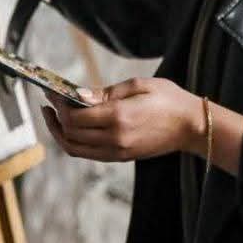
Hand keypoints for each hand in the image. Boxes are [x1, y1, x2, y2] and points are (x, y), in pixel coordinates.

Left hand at [41, 78, 204, 162]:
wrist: (192, 126)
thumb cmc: (169, 99)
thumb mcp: (138, 85)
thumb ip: (106, 93)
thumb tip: (78, 95)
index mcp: (119, 118)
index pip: (75, 117)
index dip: (59, 105)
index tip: (52, 92)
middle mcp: (115, 139)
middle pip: (71, 135)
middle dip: (55, 119)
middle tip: (50, 102)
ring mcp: (118, 151)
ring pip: (75, 149)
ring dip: (60, 134)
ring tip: (55, 117)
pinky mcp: (122, 157)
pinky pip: (89, 153)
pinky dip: (75, 142)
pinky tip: (73, 127)